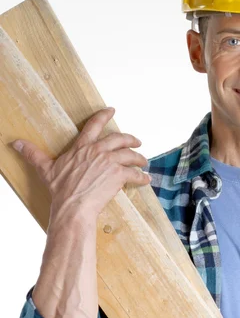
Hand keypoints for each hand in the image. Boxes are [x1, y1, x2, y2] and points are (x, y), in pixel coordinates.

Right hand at [11, 107, 150, 219]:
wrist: (73, 207)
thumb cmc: (60, 190)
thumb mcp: (45, 169)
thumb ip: (33, 154)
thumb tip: (15, 143)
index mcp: (82, 147)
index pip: (94, 125)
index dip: (104, 116)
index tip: (112, 110)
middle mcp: (98, 151)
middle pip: (119, 138)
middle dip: (131, 139)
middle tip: (137, 142)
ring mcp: (110, 162)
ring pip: (130, 155)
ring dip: (139, 158)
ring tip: (144, 162)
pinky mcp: (119, 176)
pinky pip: (135, 174)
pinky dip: (142, 176)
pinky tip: (146, 179)